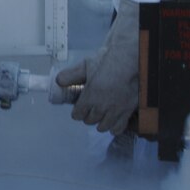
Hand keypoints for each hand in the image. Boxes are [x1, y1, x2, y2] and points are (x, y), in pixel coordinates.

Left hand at [55, 0, 138, 134]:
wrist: (130, 62)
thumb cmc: (108, 62)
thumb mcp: (85, 65)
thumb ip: (71, 75)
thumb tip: (59, 81)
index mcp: (89, 97)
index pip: (78, 115)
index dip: (77, 111)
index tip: (79, 108)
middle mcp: (101, 107)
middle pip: (89, 121)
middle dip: (88, 116)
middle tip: (90, 109)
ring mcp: (115, 111)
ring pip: (103, 126)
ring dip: (99, 122)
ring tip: (100, 116)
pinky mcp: (127, 111)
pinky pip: (118, 128)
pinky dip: (114, 127)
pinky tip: (112, 123)